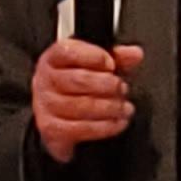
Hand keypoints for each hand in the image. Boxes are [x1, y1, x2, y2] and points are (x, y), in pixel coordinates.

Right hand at [29, 36, 144, 164]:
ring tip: (124, 107)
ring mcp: (46, 105)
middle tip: (123, 88)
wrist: (55, 113)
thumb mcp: (95, 65)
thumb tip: (134, 54)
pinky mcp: (52, 129)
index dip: (94, 56)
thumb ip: (116, 56)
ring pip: (82, 106)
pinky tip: (117, 122)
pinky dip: (105, 127)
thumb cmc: (75, 85)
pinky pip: (81, 128)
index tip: (112, 64)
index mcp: (54, 58)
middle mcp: (46, 80)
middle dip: (107, 85)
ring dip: (110, 107)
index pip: (68, 51)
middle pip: (79, 80)